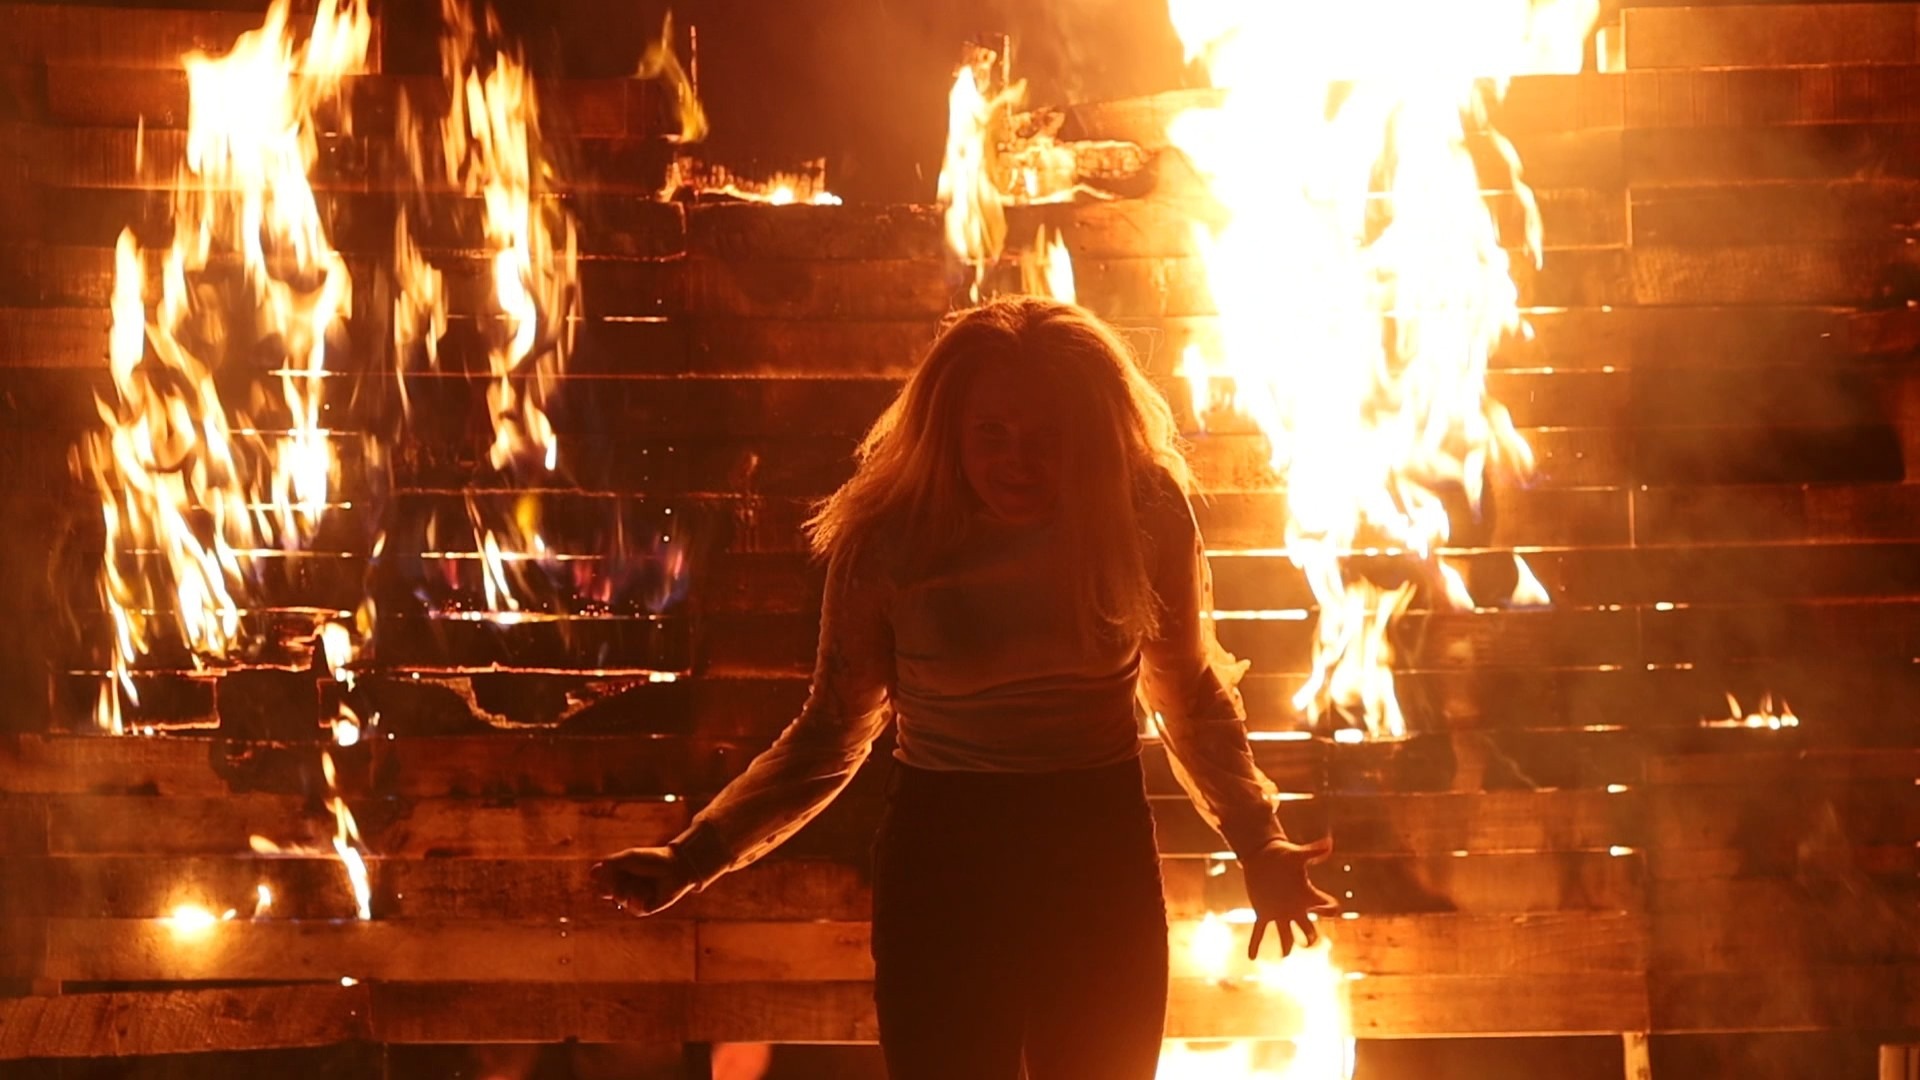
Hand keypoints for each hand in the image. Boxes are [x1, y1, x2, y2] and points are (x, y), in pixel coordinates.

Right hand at [589, 846, 696, 916]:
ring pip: (620, 899)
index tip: (609, 868)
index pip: (598, 880)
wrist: (674, 868)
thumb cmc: (651, 860)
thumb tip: (592, 874)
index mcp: (615, 874)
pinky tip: (650, 892)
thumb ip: (610, 864)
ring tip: (645, 883)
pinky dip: (641, 898)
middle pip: (603, 892)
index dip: (601, 876)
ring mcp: (630, 899)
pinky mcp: (642, 909)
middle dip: (614, 884)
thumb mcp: (629, 858)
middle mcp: (621, 887)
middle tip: (626, 876)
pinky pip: (633, 909)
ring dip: (632, 889)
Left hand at [1243, 835, 1338, 959]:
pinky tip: (1251, 957)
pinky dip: (1255, 944)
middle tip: (1308, 944)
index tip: (1330, 907)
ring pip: (1286, 935)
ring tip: (1282, 956)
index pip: (1325, 906)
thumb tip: (1329, 843)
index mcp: (1307, 895)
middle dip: (1309, 938)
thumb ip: (1313, 851)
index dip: (1329, 907)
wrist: (1262, 855)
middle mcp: (1296, 908)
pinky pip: (1260, 931)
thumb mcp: (1297, 854)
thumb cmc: (1283, 854)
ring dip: (1285, 946)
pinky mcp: (1263, 912)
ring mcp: (1280, 912)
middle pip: (1308, 929)